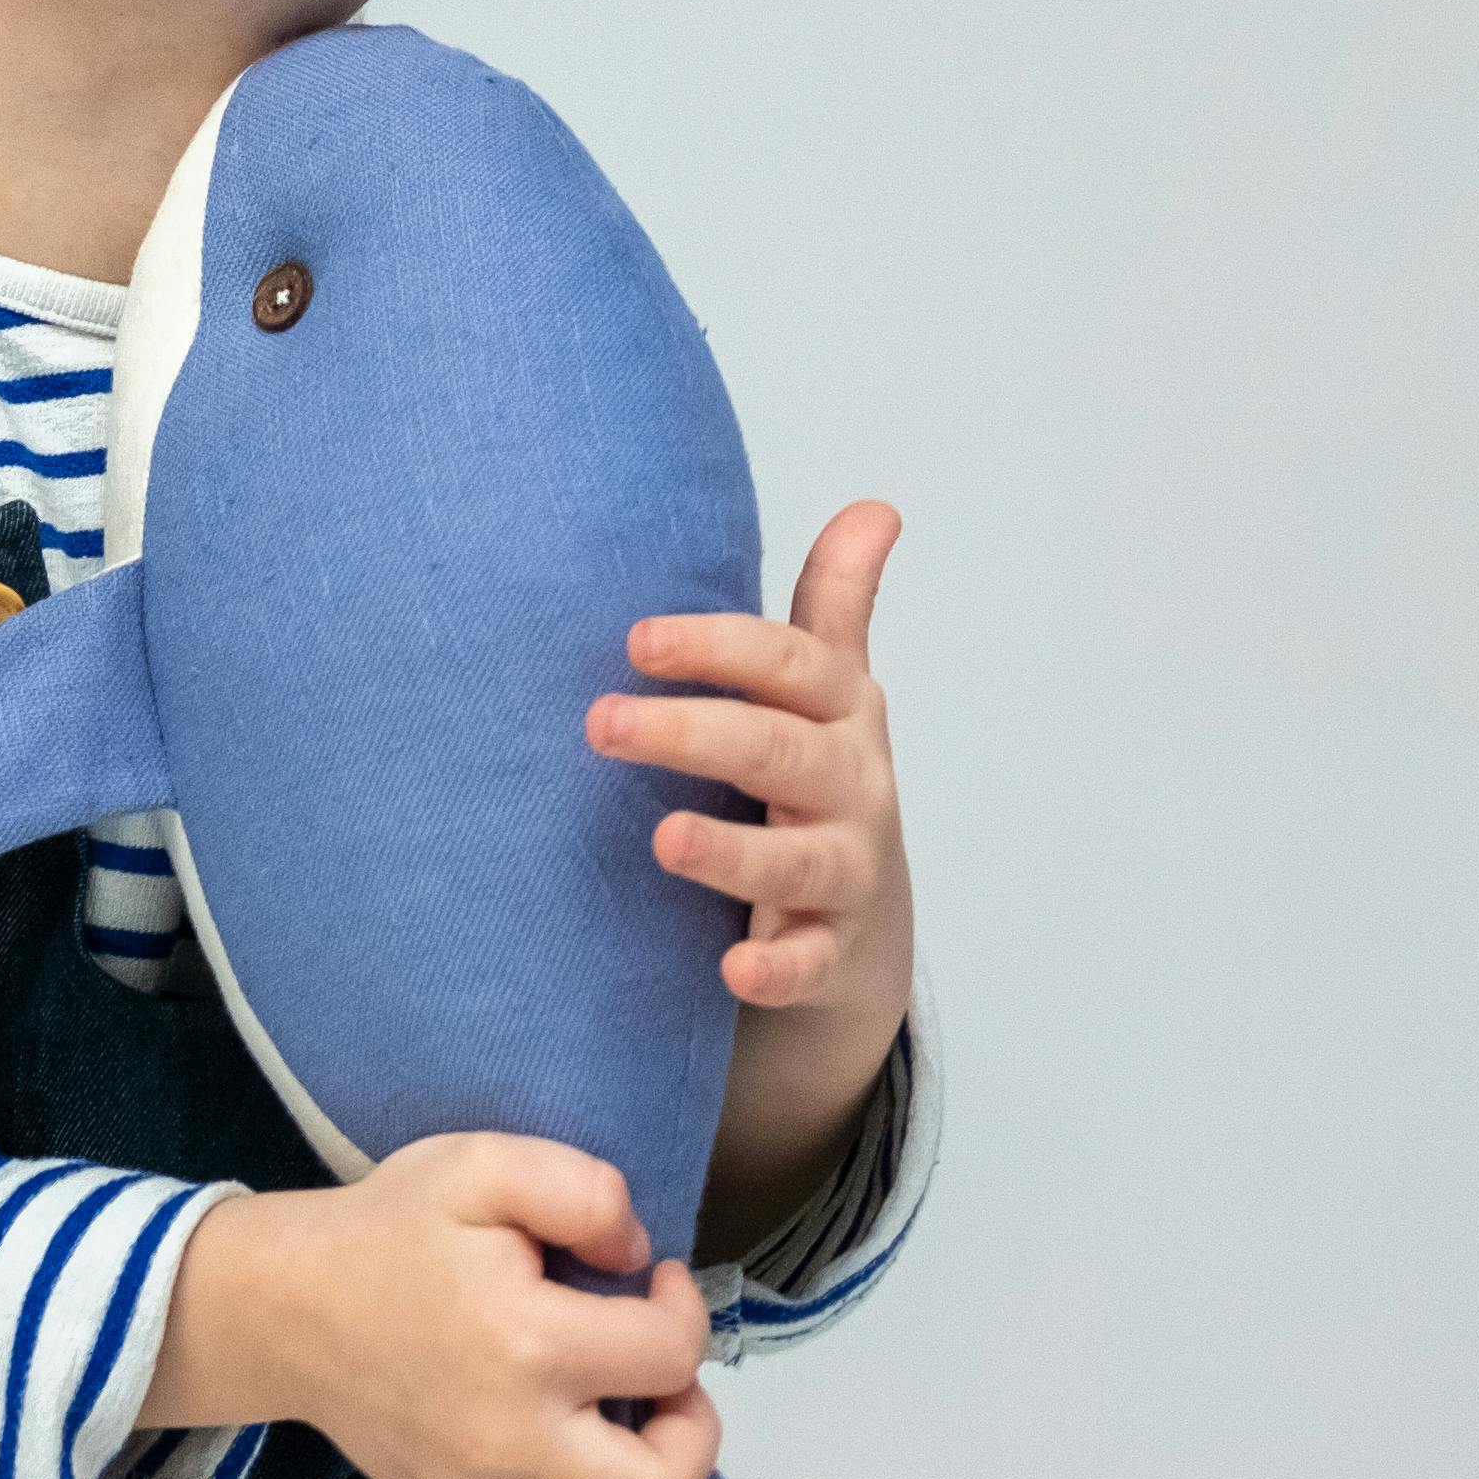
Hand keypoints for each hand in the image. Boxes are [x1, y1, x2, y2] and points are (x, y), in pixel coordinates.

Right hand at [142, 1135, 722, 1478]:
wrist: (280, 1311)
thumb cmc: (385, 1234)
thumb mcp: (483, 1165)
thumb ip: (585, 1192)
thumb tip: (638, 1260)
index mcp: (529, 1348)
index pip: (673, 1356)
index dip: (683, 1307)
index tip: (649, 1278)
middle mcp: (515, 1442)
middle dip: (691, 1430)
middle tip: (662, 1374)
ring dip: (622, 1435)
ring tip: (581, 1368)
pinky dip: (567, 1452)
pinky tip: (528, 1394)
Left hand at [590, 500, 919, 1255]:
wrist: (860, 928)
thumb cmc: (817, 784)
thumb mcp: (828, 695)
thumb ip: (836, 604)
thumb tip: (877, 507)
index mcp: (839, 713)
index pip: (790, 664)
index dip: (718, 648)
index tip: (638, 639)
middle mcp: (851, 786)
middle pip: (779, 750)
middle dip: (694, 732)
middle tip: (601, 722)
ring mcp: (845, 872)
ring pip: (800, 858)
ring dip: (733, 850)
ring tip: (664, 838)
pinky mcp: (831, 953)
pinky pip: (808, 963)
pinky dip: (777, 967)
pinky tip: (734, 971)